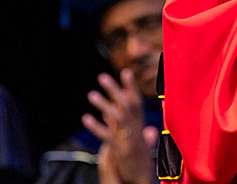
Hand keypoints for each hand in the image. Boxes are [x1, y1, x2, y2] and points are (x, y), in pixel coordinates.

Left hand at [82, 68, 156, 183]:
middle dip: (115, 90)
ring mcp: (130, 139)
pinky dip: (97, 126)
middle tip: (102, 77)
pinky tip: (86, 118)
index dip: (130, 87)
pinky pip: (108, 136)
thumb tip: (126, 120)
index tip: (125, 72)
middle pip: (128, 104)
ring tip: (91, 94)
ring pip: (119, 116)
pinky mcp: (122, 150)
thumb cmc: (137, 162)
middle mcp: (137, 129)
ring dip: (105, 104)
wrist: (141, 180)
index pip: (136, 102)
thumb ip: (128, 129)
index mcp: (139, 126)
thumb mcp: (135, 143)